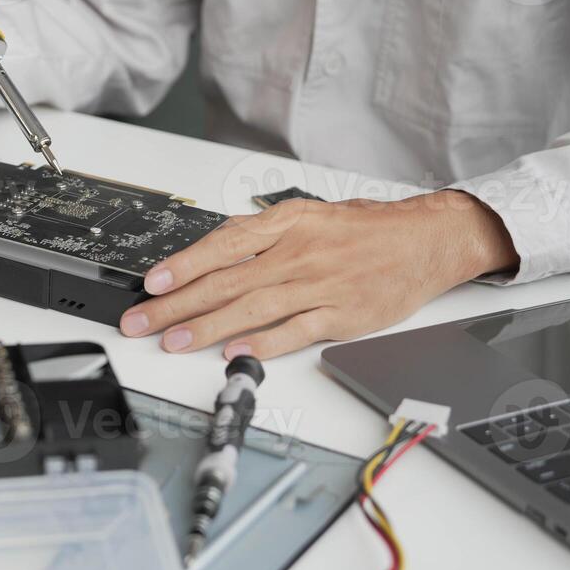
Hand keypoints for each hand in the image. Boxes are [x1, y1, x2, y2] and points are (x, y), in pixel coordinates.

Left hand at [118, 191, 518, 359]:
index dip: (184, 265)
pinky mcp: (341, 315)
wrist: (427, 239)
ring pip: (252, 307)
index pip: (224, 245)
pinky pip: (294, 332)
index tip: (152, 282)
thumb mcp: (310, 214)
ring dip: (208, 327)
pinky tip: (235, 355)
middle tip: (143, 320)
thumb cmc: (366, 229)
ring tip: (173, 341)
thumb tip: (215, 248)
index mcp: (288, 223)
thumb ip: (264, 232)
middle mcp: (299, 253)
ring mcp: (320, 285)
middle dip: (177, 303)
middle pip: (227, 281)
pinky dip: (263, 344)